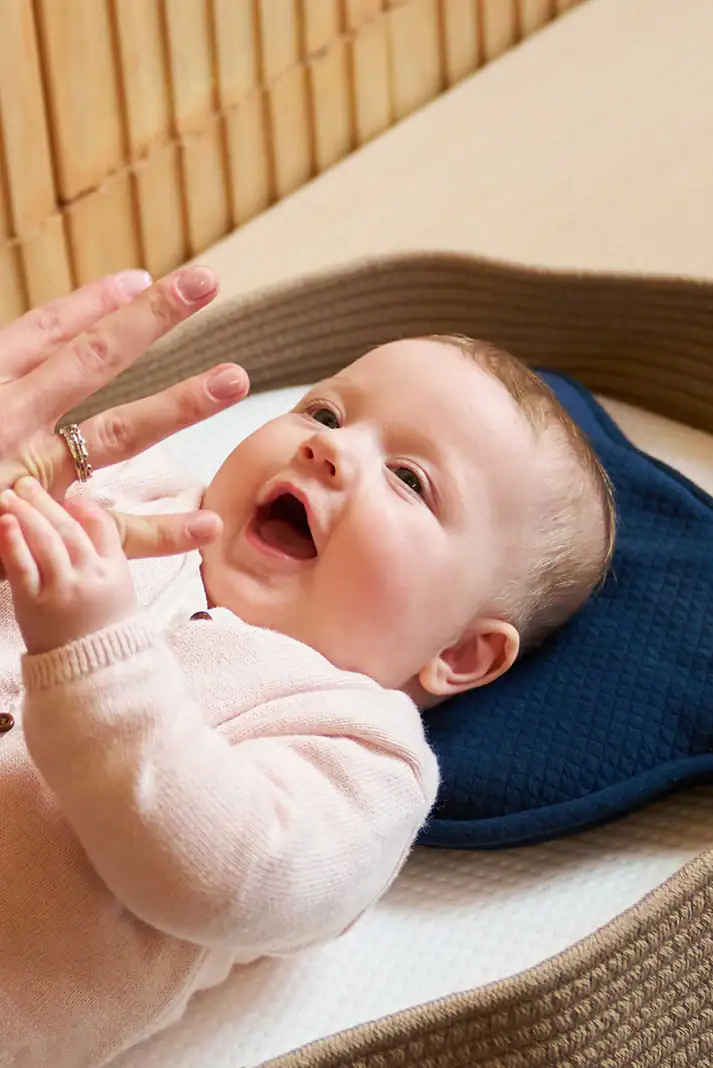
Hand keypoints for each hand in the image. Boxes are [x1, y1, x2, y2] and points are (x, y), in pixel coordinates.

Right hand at [0, 266, 248, 563]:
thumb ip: (5, 369)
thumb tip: (25, 352)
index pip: (38, 331)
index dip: (90, 303)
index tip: (139, 278)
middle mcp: (7, 422)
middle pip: (90, 360)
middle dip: (149, 319)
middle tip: (207, 282)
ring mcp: (30, 478)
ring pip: (115, 432)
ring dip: (177, 401)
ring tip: (234, 378)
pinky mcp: (40, 535)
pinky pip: (110, 533)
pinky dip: (161, 532)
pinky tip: (208, 522)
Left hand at [0, 477, 136, 655]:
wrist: (89, 674)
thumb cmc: (100, 630)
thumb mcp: (118, 590)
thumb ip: (105, 554)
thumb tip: (85, 516)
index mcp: (115, 573)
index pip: (102, 529)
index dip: (85, 509)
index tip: (71, 496)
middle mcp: (91, 579)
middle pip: (70, 531)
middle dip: (48, 504)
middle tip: (28, 483)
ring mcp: (63, 592)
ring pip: (47, 543)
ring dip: (29, 514)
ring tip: (12, 495)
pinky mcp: (35, 605)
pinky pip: (24, 568)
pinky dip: (14, 543)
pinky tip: (6, 523)